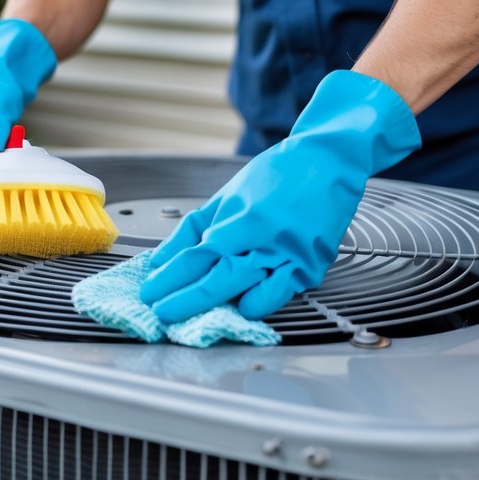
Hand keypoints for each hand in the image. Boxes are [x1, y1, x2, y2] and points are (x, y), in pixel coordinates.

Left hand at [140, 70, 421, 322]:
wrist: (329, 160)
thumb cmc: (277, 174)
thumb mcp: (227, 195)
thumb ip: (194, 229)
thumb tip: (163, 258)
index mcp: (240, 219)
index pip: (196, 256)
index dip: (170, 278)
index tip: (150, 292)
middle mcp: (263, 239)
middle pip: (218, 278)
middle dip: (186, 300)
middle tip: (161, 312)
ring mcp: (289, 255)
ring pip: (248, 289)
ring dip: (217, 307)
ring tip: (191, 319)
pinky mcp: (311, 266)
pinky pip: (282, 293)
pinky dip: (261, 304)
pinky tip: (242, 308)